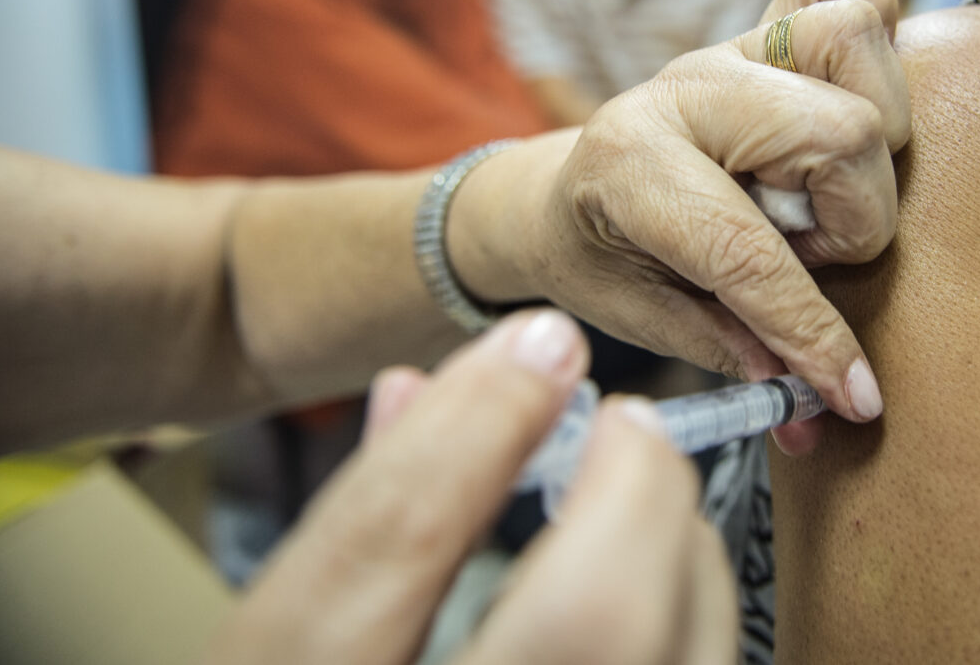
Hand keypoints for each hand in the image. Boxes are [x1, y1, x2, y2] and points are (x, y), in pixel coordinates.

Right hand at [205, 308, 734, 664]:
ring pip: (687, 657)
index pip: (390, 555)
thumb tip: (420, 387)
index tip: (541, 346)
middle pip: (592, 619)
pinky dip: (691, 626)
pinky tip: (656, 599)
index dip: (473, 428)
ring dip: (682, 562)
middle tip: (625, 431)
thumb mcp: (289, 647)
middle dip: (634, 494)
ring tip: (639, 508)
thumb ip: (357, 528)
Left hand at [506, 0, 908, 438]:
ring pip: (855, 42)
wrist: (562, 189)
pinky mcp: (761, 23)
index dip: (811, 333)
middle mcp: (686, 86)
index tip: (854, 395)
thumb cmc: (600, 257)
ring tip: (823, 192)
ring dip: (869, 135)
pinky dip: (871, 42)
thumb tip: (818, 407)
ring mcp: (729, 44)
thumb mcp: (640, 317)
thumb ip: (730, 351)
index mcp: (629, 161)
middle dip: (852, 221)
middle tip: (809, 255)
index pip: (747, 249)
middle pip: (839, 131)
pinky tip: (846, 106)